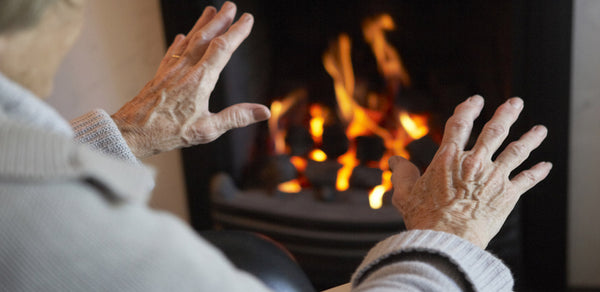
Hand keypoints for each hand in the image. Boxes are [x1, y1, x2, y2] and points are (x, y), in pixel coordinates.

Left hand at [111, 2, 269, 157]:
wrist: (131, 132)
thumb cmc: (168, 133)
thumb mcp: (208, 130)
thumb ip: (236, 117)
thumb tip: (263, 111)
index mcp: (200, 80)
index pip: (222, 49)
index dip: (237, 32)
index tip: (247, 19)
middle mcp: (185, 69)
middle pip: (205, 38)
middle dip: (220, 20)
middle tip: (230, 5)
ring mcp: (171, 70)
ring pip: (188, 41)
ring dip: (201, 24)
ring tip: (210, 11)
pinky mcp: (159, 75)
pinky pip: (172, 53)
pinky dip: (179, 42)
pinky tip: (181, 36)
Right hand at [389, 95, 551, 248]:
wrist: (448, 240)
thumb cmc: (425, 219)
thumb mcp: (406, 194)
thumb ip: (402, 174)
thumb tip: (394, 161)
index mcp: (449, 158)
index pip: (460, 124)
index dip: (468, 109)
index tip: (476, 101)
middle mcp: (474, 163)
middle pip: (495, 131)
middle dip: (507, 114)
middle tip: (515, 103)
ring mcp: (494, 177)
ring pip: (516, 150)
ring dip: (530, 138)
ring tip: (540, 129)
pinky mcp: (508, 195)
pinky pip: (527, 180)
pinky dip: (538, 172)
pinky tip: (545, 165)